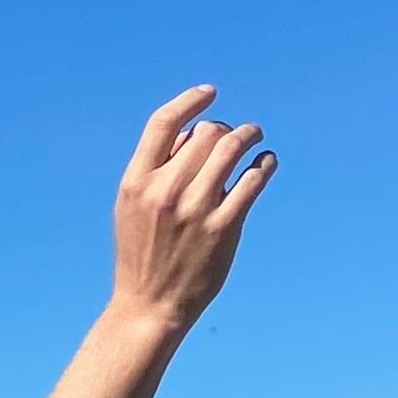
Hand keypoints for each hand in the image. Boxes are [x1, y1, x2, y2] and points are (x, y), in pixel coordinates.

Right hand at [112, 85, 275, 331]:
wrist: (150, 304)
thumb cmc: (141, 253)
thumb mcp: (130, 208)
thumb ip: (154, 171)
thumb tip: (193, 133)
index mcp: (136, 182)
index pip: (163, 123)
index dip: (189, 101)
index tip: (210, 93)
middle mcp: (165, 190)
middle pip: (205, 133)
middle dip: (224, 128)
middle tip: (235, 134)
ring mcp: (197, 208)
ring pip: (232, 149)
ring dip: (250, 135)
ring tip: (256, 137)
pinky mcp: (224, 227)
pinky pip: (254, 180)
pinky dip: (265, 164)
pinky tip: (266, 162)